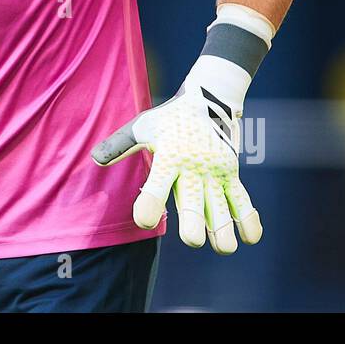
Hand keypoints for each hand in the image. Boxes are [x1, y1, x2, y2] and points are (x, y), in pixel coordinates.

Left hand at [91, 70, 261, 254]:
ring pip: (224, 214)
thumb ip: (119, 144)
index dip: (148, 211)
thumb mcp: (142, 127)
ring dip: (223, 237)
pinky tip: (247, 237)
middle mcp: (193, 170)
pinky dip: (250, 224)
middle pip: (195, 210)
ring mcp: (216, 174)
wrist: (210, 98)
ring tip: (220, 245)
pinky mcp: (233, 176)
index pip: (155, 190)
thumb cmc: (169, 119)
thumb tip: (94, 159)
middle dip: (194, 233)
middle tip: (191, 238)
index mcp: (168, 159)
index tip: (144, 221)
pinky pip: (245, 204)